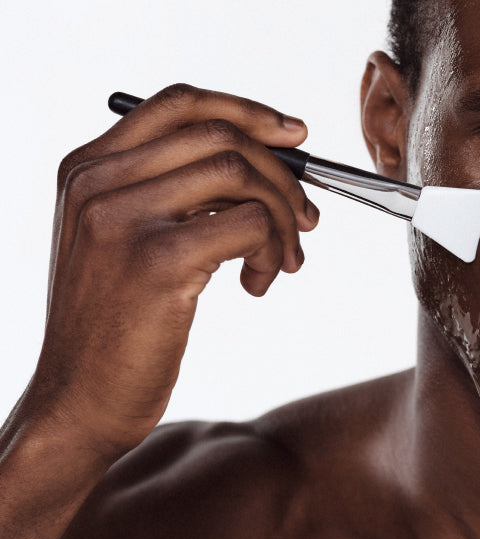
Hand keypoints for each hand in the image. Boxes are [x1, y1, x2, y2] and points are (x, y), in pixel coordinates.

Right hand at [29, 83, 317, 456]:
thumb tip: (268, 160)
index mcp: (86, 167)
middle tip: (306, 217)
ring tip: (284, 259)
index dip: (248, 111)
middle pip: (220, 135)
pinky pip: (250, 223)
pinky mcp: (158, 259)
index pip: (179, 103)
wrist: (79, 400)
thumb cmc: (115, 324)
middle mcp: (97, 181)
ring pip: (242, 174)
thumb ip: (173, 192)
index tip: (294, 135)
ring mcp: (123, 217)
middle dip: (283, 174)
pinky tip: (258, 282)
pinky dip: (273, 249)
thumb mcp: (124, 241)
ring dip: (284, 216)